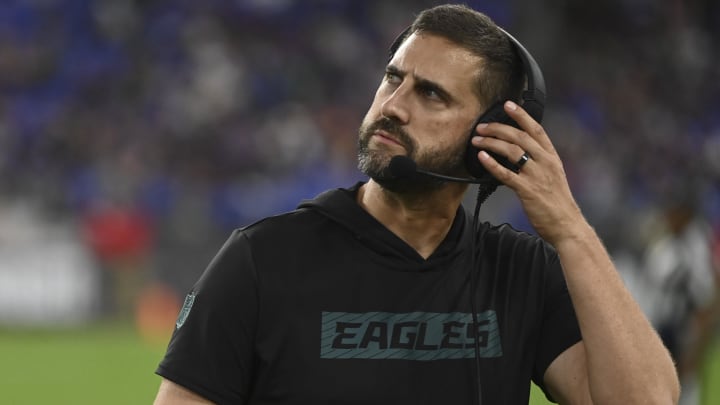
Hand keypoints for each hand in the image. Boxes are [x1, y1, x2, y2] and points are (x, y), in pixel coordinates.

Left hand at [471, 101, 584, 244]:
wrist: (567, 225)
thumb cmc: (557, 202)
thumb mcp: (553, 175)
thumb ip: (539, 161)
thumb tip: (519, 151)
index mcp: (552, 157)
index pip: (536, 129)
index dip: (521, 115)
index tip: (508, 104)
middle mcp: (545, 162)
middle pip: (519, 137)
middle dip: (498, 128)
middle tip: (481, 126)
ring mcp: (537, 176)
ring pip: (511, 151)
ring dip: (491, 143)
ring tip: (476, 140)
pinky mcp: (527, 190)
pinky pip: (506, 174)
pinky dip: (492, 164)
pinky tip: (482, 157)